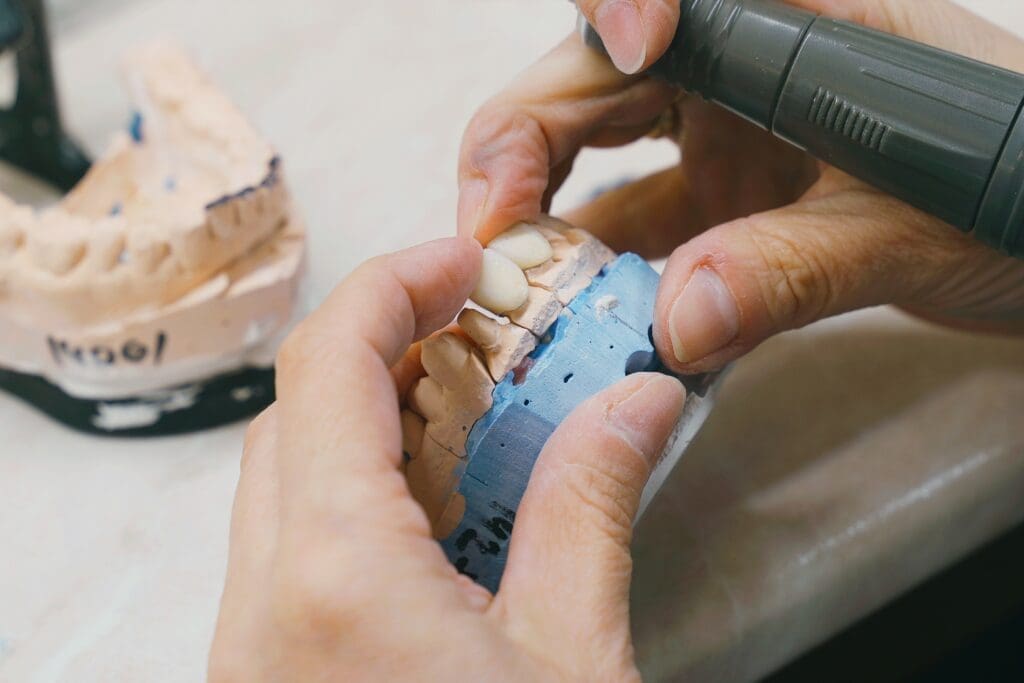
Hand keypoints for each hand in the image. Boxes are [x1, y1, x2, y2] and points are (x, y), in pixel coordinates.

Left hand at [208, 238, 685, 681]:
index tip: (461, 262)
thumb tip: (632, 405)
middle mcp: (265, 604)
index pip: (329, 365)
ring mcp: (251, 645)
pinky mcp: (267, 673)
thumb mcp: (573, 657)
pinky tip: (433, 511)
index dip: (395, 285)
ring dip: (365, 425)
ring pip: (283, 481)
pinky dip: (353, 498)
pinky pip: (288, 549)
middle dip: (382, 348)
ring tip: (464, 416)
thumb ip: (591, 511)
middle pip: (295, 412)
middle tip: (472, 332)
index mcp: (338, 575)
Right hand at [458, 0, 1023, 373]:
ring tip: (522, 285)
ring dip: (551, 219)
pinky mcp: (724, 201)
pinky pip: (640, 229)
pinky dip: (608, 274)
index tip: (627, 47)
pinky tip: (591, 321)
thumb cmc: (1017, 193)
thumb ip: (793, 269)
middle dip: (523, 147)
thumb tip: (673, 322)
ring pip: (598, 155)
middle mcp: (739, 66)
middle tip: (493, 231)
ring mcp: (724, 135)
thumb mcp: (909, 230)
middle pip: (591, 79)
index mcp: (792, 20)